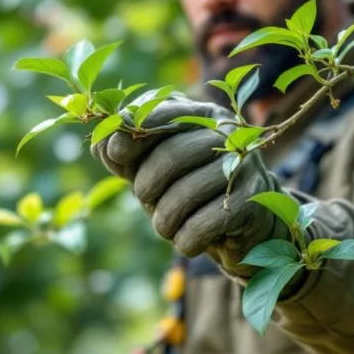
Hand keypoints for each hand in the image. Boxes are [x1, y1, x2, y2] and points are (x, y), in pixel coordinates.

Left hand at [91, 94, 287, 275]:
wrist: (241, 226)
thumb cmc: (188, 189)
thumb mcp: (152, 166)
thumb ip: (125, 151)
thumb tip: (100, 143)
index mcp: (201, 114)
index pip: (162, 112)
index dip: (132, 132)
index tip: (114, 153)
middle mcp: (228, 133)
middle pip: (171, 156)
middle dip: (146, 187)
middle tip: (147, 201)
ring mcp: (245, 165)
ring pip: (185, 195)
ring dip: (163, 221)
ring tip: (166, 226)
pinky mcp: (253, 201)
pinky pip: (203, 225)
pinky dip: (185, 241)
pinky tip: (189, 241)